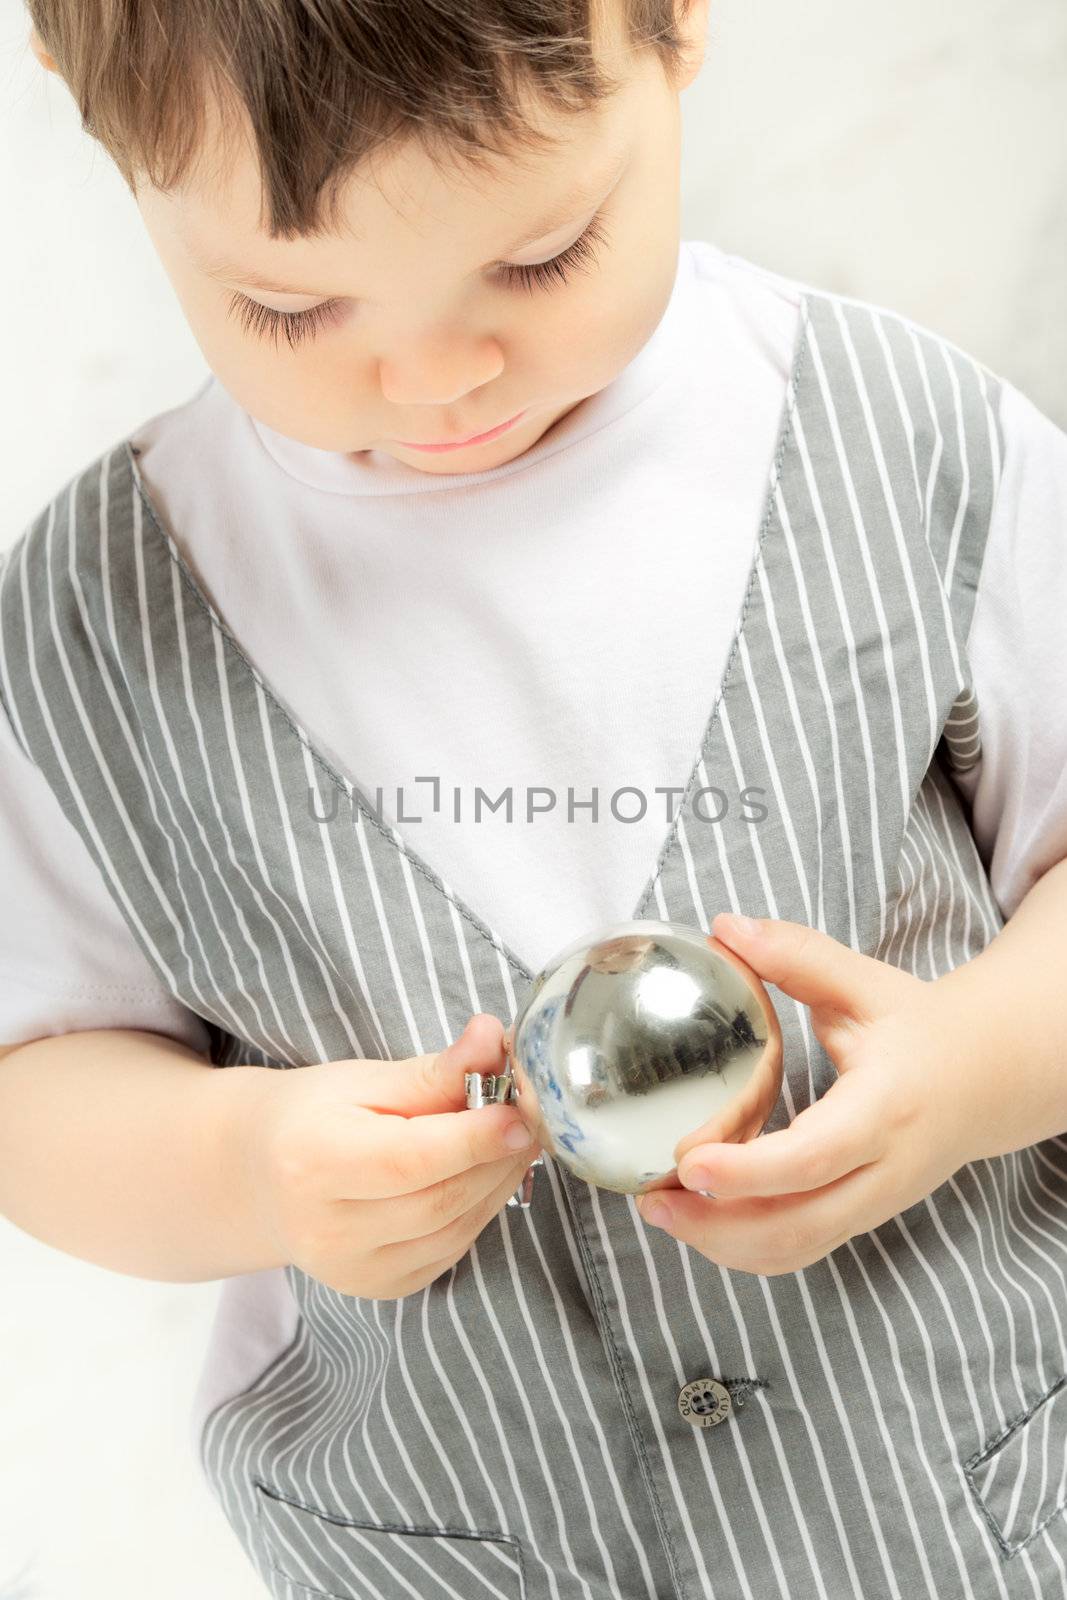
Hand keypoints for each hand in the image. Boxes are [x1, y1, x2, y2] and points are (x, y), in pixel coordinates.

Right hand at [244, 1014, 539, 1299]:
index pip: (411, 1159)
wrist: (261, 1178)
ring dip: (499, 1180)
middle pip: (443, 1197)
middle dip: (499, 1154)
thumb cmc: (312, 1115)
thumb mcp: (364, 1079)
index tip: (523, 1109)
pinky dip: (481, 1208)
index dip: (476, 1137)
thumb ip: (434, 1070)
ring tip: (514, 1136)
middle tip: (531, 1112)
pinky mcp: (381, 1288)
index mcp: (312, 1164)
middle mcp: (328, 1231)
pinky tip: (485, 1172)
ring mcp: (353, 1271)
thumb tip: (493, 1039)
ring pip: (457, 1227)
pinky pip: (453, 1248)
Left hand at [635, 913, 977, 1276]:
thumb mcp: (866, 982)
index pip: (814, 1157)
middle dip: (717, 1225)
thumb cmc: (921, 1028)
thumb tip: (725, 927)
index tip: (687, 1162)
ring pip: (796, 1248)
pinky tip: (700, 1219)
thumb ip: (797, 955)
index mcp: (886, 1108)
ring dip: (723, 1244)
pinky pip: (801, 1249)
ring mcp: (875, 1204)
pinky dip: (746, 1247)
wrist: (991, 1079)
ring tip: (660, 1211)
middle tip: (650, 1201)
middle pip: (798, 1224)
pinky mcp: (861, 1217)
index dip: (748, 1171)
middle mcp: (884, 1171)